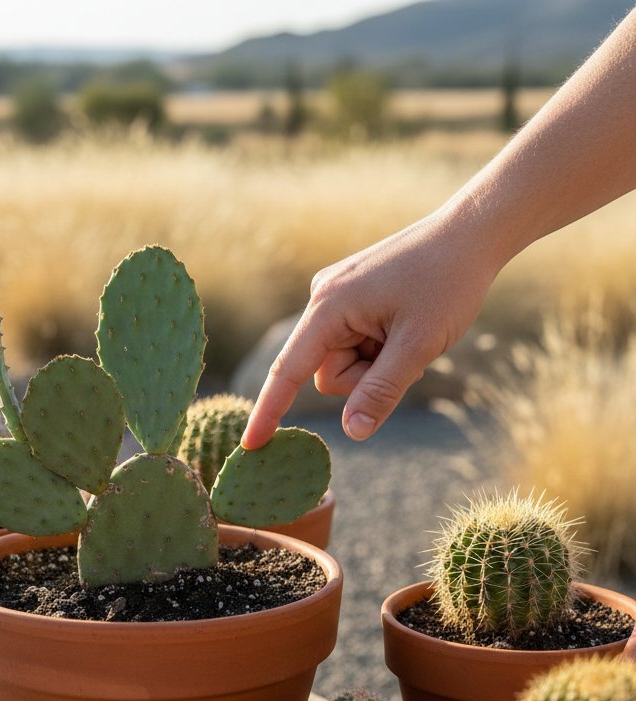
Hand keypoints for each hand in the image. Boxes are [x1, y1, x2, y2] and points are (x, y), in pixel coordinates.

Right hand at [242, 209, 500, 446]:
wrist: (473, 232)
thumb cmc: (448, 283)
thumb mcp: (418, 346)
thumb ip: (381, 391)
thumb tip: (352, 432)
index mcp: (329, 306)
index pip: (289, 371)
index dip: (269, 411)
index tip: (250, 446)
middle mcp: (322, 298)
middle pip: (328, 371)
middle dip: (366, 377)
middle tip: (410, 354)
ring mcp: (336, 294)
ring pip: (344, 359)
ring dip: (377, 362)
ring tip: (412, 334)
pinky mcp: (351, 294)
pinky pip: (355, 340)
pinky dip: (380, 346)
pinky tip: (407, 322)